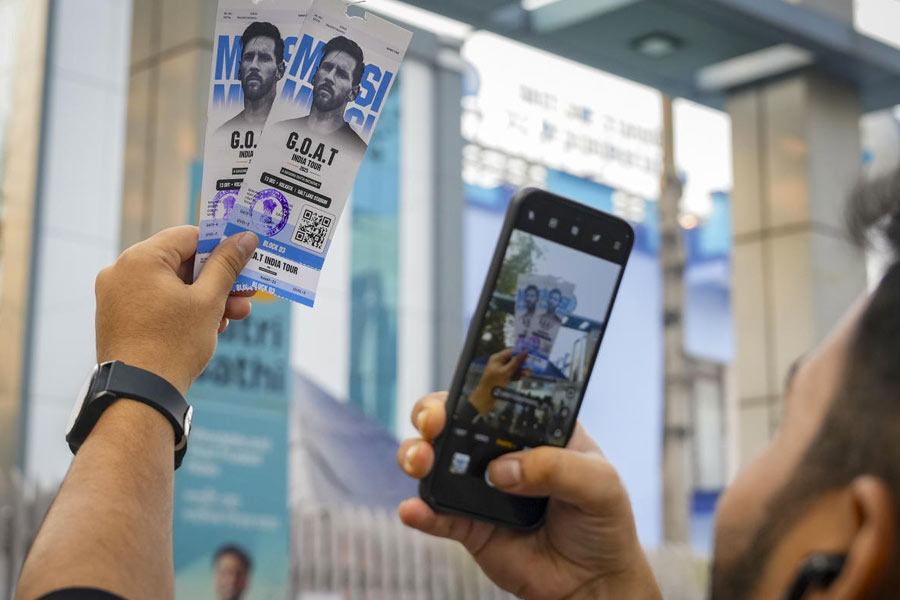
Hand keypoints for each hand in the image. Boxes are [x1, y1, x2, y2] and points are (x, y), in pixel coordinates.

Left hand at [95, 226, 257, 394]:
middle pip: (180, 262)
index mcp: (141, 259)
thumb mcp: (209, 301)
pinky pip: (156, 302)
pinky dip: (183, 309)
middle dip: (217, 278)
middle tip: (247, 289)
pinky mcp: (118, 317)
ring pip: (170, 285)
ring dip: (205, 297)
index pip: (188, 237)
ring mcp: (116, 295)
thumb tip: (244, 238)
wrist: (139, 393)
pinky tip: (211, 325)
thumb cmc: (174, 344)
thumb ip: (227, 265)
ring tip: (236, 314)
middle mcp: (122, 271)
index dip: (220, 246)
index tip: (244, 257)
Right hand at [398, 393, 660, 599]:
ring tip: (420, 463)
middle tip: (433, 423)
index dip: (474, 387)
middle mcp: (499, 451)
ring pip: (434, 462)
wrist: (593, 582)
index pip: (497, 396)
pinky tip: (413, 510)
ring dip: (417, 455)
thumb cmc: (603, 521)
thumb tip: (501, 471)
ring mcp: (478, 487)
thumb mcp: (598, 483)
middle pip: (453, 420)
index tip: (462, 390)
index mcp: (532, 428)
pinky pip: (436, 515)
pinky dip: (420, 511)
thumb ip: (555, 468)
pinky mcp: (468, 525)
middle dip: (432, 413)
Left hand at [469, 348, 527, 414]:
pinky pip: (512, 374)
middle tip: (529, 365)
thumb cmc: (492, 384)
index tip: (529, 354)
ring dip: (520, 370)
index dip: (520, 352)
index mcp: (497, 358)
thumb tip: (524, 353)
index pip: (511, 351)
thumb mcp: (506, 372)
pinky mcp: (503, 377)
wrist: (486, 398)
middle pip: (513, 359)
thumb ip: (516, 362)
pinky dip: (517, 375)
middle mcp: (499, 363)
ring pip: (513, 367)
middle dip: (521, 363)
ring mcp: (501, 371)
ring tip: (525, 373)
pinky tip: (520, 377)